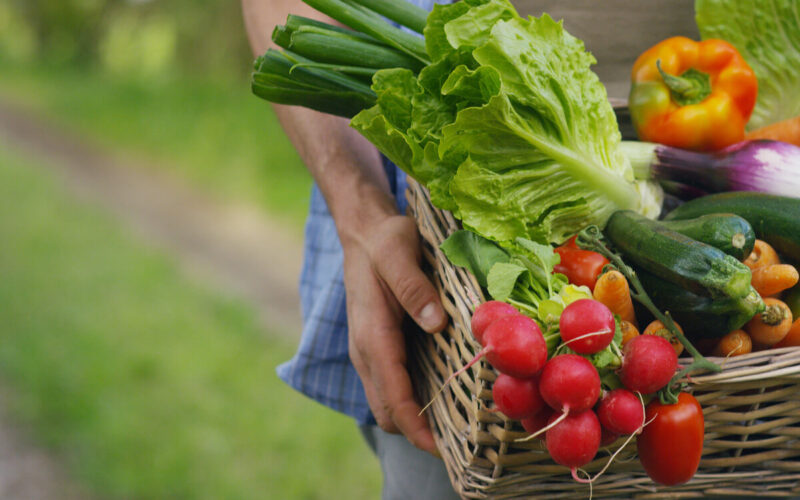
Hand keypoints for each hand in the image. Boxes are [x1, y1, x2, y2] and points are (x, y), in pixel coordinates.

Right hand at [342, 213, 447, 454]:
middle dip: (418, 433)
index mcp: (372, 335)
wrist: (364, 231)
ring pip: (387, 402)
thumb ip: (413, 287)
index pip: (392, 396)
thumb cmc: (384, 240)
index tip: (443, 448)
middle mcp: (366, 351)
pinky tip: (442, 396)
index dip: (415, 427)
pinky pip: (392, 386)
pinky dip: (411, 401)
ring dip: (415, 420)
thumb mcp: (398, 252)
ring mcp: (369, 352)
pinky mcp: (378, 347)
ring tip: (456, 426)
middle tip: (461, 441)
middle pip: (387, 411)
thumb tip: (435, 323)